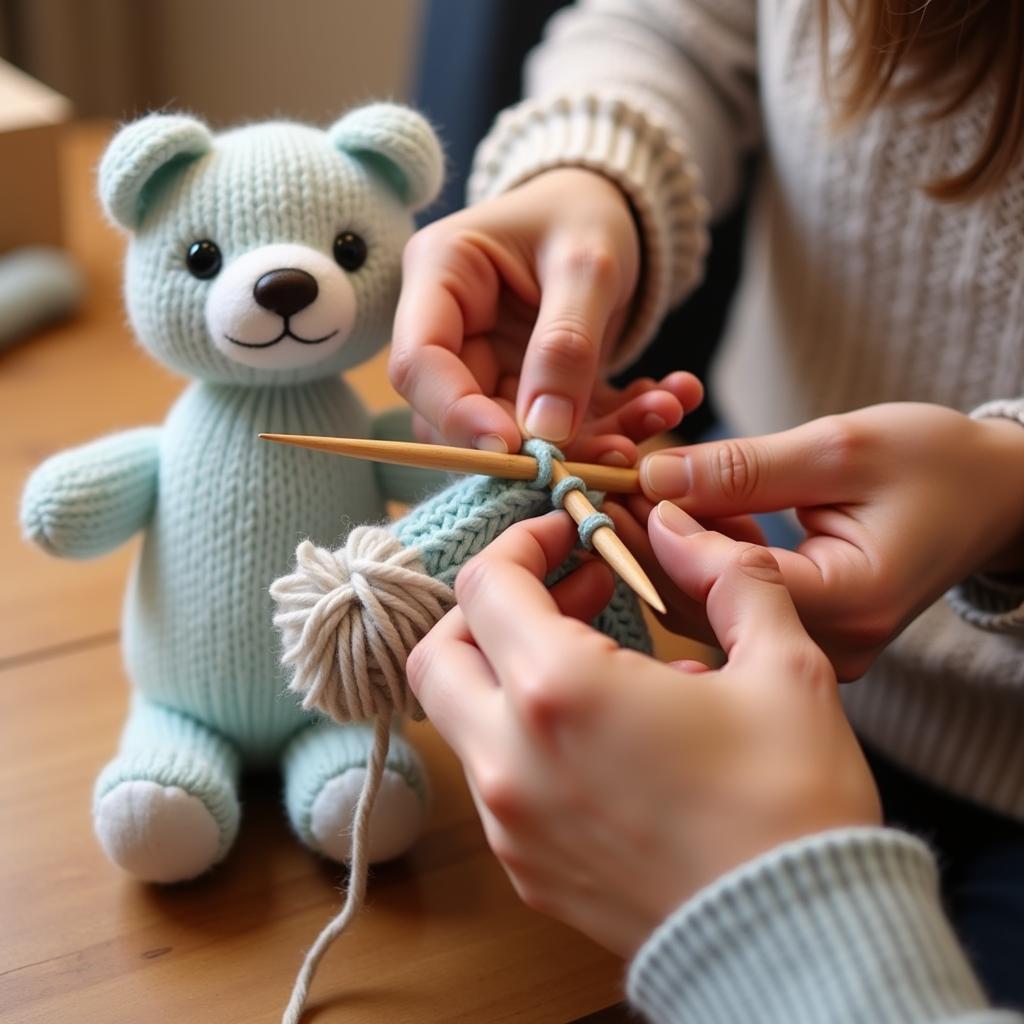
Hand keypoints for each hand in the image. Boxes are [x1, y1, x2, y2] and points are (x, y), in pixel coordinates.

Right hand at [390, 167, 699, 462]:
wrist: (609, 211)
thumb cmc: (586, 212)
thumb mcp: (588, 263)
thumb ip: (567, 342)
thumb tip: (547, 432)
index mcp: (439, 275)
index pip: (419, 363)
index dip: (456, 415)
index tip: (516, 448)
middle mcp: (452, 329)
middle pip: (465, 412)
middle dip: (537, 443)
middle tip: (615, 448)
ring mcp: (487, 363)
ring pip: (516, 433)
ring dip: (589, 441)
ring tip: (658, 415)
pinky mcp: (526, 389)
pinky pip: (560, 428)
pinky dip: (614, 424)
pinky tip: (663, 402)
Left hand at [407, 510, 879, 957]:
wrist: (798, 949)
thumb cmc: (793, 805)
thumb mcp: (786, 666)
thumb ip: (730, 577)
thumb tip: (683, 532)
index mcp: (560, 692)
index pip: (486, 585)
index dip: (522, 543)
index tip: (568, 534)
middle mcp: (510, 758)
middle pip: (439, 652)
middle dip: (489, 609)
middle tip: (565, 591)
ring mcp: (510, 822)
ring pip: (459, 718)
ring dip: (505, 670)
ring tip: (596, 657)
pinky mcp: (525, 868)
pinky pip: (496, 777)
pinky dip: (524, 734)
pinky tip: (605, 731)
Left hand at [635, 403, 1023, 677]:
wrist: (993, 498)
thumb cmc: (937, 465)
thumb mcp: (842, 450)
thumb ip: (746, 468)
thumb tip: (654, 476)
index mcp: (850, 605)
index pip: (726, 580)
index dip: (662, 532)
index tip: (625, 481)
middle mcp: (828, 646)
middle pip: (701, 603)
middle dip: (648, 540)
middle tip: (607, 484)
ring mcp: (813, 649)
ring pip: (704, 606)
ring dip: (664, 546)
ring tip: (632, 488)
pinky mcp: (800, 635)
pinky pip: (726, 604)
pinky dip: (696, 557)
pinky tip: (674, 511)